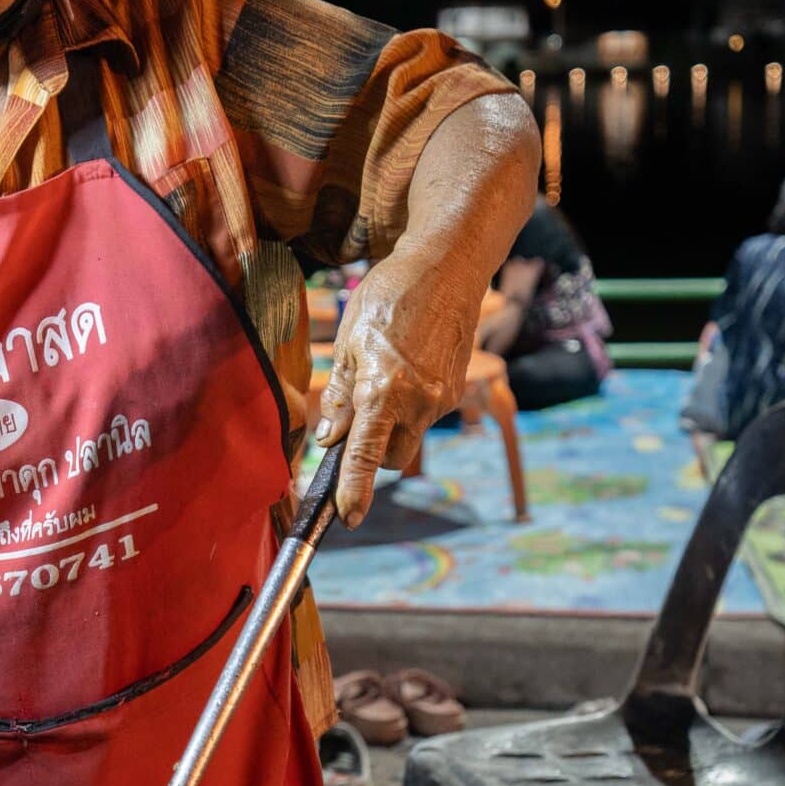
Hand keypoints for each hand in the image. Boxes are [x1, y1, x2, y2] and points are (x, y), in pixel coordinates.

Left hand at [315, 250, 474, 524]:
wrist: (447, 269)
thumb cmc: (390, 298)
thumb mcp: (349, 342)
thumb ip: (340, 396)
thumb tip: (330, 439)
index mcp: (384, 391)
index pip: (366, 456)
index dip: (355, 490)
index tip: (349, 516)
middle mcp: (418, 402)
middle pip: (394, 459)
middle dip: (375, 453)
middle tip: (356, 419)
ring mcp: (441, 398)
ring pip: (410, 437)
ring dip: (393, 427)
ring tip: (382, 376)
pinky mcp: (454, 389)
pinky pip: (425, 414)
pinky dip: (410, 405)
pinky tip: (405, 365)